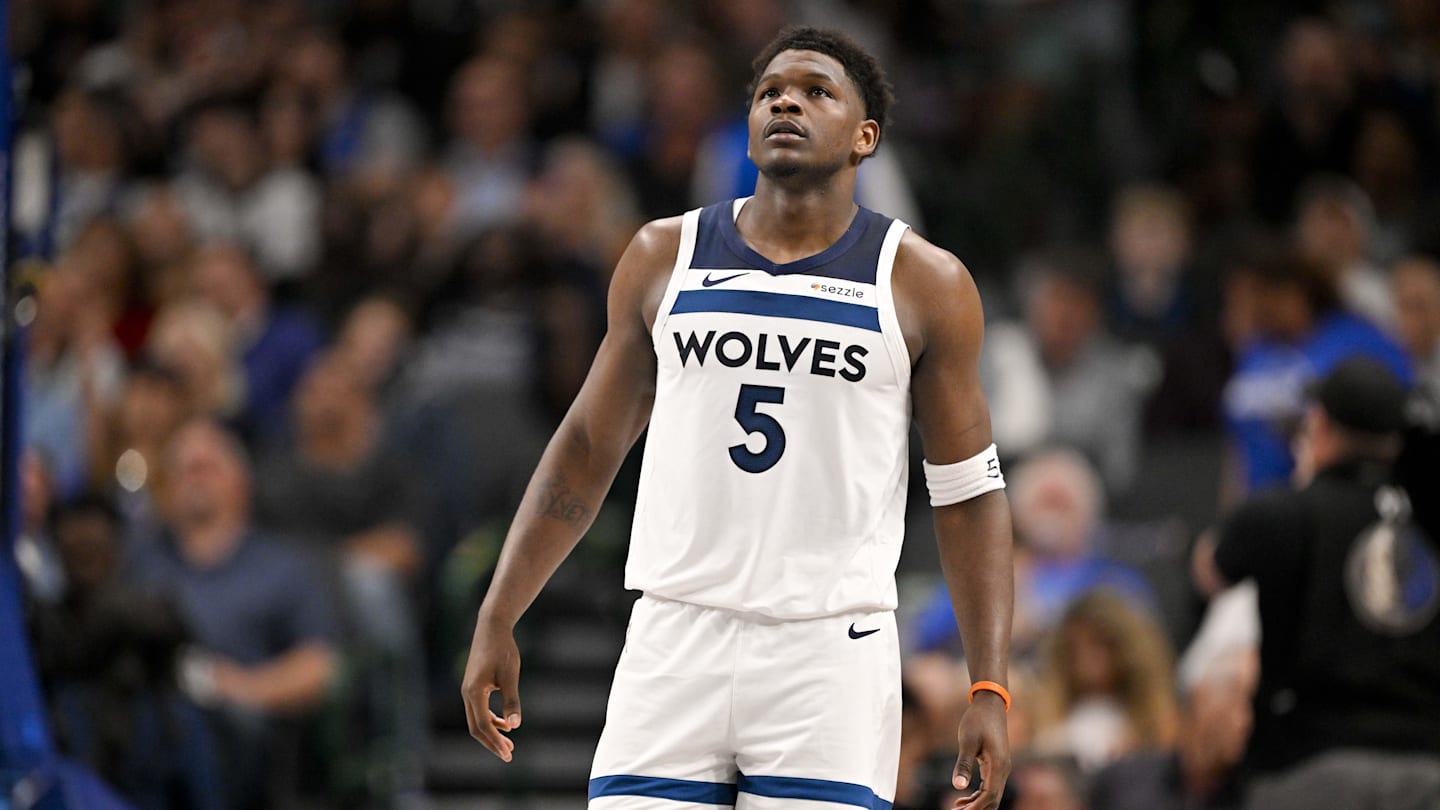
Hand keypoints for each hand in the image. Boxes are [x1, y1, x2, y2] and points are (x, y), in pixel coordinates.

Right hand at [460, 616, 522, 761]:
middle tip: (509, 755)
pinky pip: (479, 710)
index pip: (483, 725)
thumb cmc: (503, 649)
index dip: (495, 741)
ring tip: (510, 744)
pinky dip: (491, 720)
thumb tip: (514, 726)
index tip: (508, 754)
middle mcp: (466, 694)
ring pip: (476, 720)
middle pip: (476, 728)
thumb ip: (511, 700)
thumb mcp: (510, 675)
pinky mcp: (473, 686)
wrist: (492, 627)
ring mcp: (468, 690)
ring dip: (492, 733)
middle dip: (492, 743)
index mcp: (473, 692)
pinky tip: (505, 724)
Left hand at [950, 692, 1010, 809]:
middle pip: (992, 800)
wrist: (990, 704)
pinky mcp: (996, 764)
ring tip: (956, 809)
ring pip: (991, 794)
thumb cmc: (978, 719)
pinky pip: (989, 786)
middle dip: (976, 809)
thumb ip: (964, 764)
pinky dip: (977, 795)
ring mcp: (1001, 767)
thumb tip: (958, 787)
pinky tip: (963, 798)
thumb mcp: (968, 741)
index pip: (989, 795)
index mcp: (998, 765)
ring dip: (976, 804)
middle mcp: (1003, 769)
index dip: (975, 807)